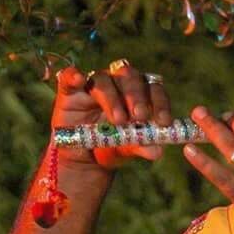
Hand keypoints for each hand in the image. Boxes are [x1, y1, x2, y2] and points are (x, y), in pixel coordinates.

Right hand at [52, 65, 172, 169]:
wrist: (83, 156)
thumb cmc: (112, 145)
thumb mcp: (129, 147)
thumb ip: (142, 145)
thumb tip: (157, 151)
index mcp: (140, 92)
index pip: (154, 89)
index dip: (160, 103)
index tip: (164, 122)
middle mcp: (118, 82)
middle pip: (131, 77)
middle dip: (137, 97)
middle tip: (140, 116)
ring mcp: (93, 83)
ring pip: (104, 80)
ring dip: (113, 98)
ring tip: (119, 120)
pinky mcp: (69, 90)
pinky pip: (69, 77)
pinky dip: (73, 76)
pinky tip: (78, 79)